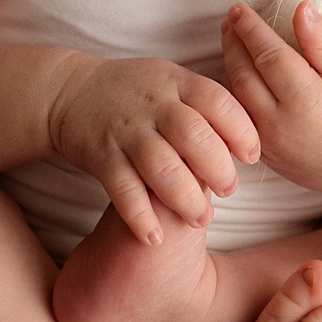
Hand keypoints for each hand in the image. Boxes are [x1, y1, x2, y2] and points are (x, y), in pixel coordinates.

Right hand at [48, 58, 261, 244]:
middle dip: (217, 169)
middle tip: (229, 191)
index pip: (217, 101)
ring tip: (200, 219)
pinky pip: (122, 189)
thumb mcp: (171, 83)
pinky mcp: (100, 155)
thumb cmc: (135, 93)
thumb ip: (204, 106)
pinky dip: (139, 216)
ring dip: (185, 198)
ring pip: (160, 165)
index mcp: (177, 83)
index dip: (241, 130)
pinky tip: (154, 238)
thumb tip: (245, 143)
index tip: (251, 157)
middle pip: (193, 135)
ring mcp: (125, 131)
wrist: (70, 91)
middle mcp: (153, 105)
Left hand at [219, 1, 321, 197]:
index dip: (251, 29)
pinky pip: (237, 113)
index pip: (270, 56)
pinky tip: (235, 66)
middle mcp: (280, 124)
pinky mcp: (259, 151)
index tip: (239, 8)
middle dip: (235, 41)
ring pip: (236, 94)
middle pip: (245, 73)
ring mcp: (266, 142)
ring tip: (230, 35)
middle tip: (231, 16)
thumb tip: (303, 8)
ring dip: (230, 61)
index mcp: (307, 103)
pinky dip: (232, 86)